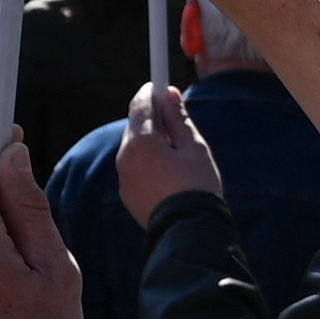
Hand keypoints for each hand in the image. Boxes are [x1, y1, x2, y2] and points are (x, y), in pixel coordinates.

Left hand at [114, 79, 220, 227]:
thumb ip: (179, 119)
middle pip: (136, 127)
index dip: (152, 92)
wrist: (187, 233)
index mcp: (140, 141)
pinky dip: (149, 165)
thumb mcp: (194, 147)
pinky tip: (170, 176)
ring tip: (179, 156)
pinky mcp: (128, 195)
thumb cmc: (196, 186)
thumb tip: (170, 95)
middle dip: (154, 121)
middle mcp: (124, 157)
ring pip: (136, 150)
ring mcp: (123, 178)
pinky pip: (136, 170)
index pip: (140, 104)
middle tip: (177, 123)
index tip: (161, 86)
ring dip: (152, 145)